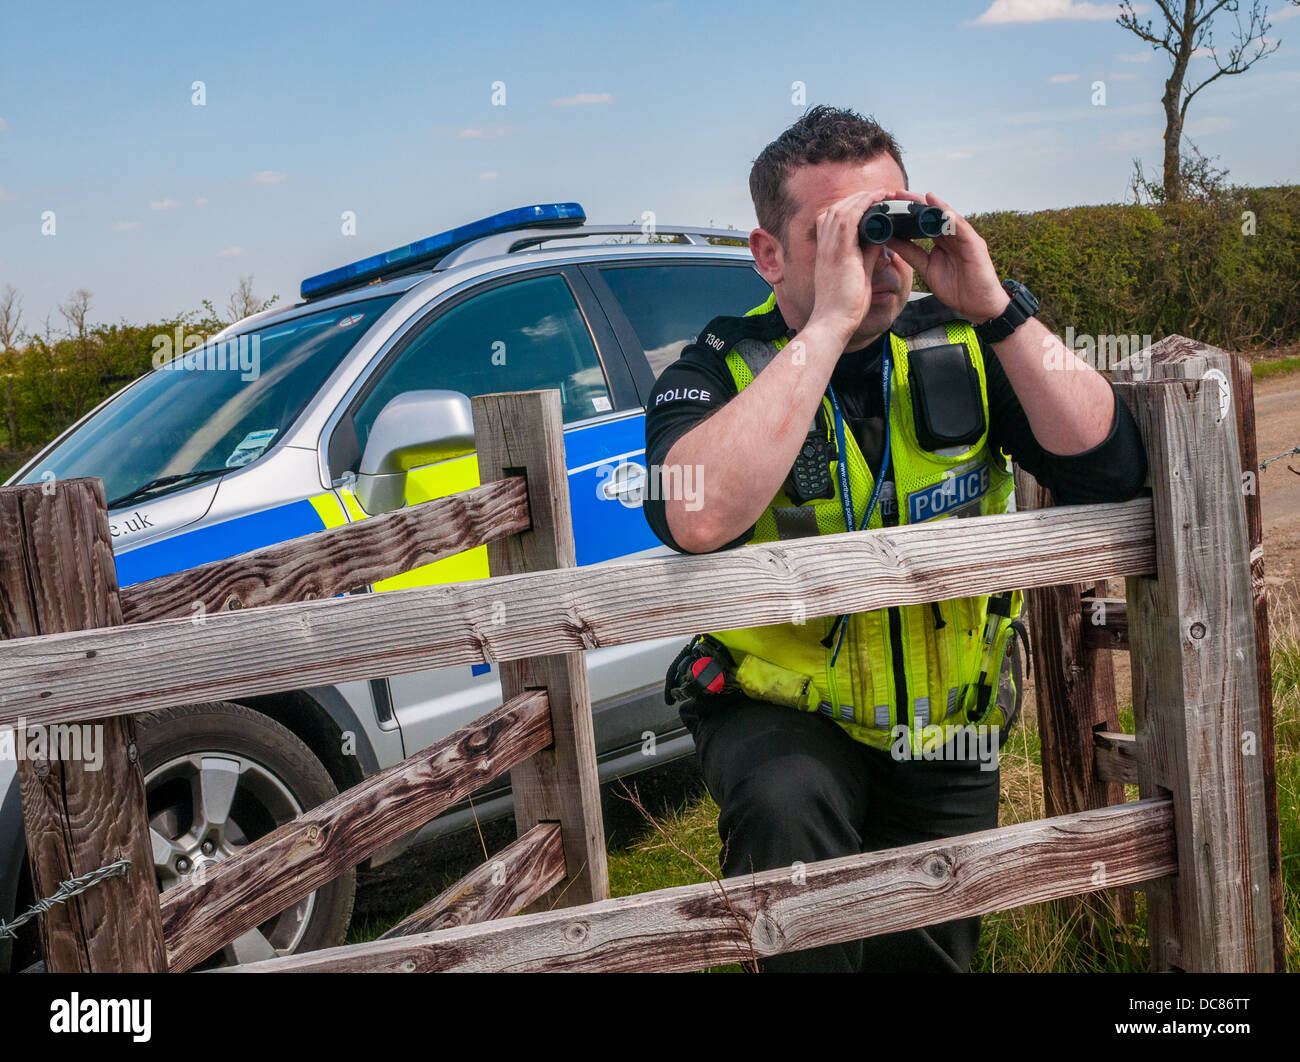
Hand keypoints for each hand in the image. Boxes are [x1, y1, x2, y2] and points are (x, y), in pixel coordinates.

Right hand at [806, 188, 886, 345]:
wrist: (832, 322)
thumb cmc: (844, 306)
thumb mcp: (858, 273)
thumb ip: (868, 253)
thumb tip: (880, 237)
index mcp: (826, 252)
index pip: (832, 219)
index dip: (850, 207)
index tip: (867, 203)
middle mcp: (824, 246)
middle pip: (837, 209)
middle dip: (857, 198)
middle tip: (877, 193)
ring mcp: (829, 248)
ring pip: (842, 209)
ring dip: (862, 197)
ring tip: (880, 192)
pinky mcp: (839, 252)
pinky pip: (850, 219)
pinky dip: (864, 205)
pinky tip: (878, 199)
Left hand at [882, 190, 1008, 323]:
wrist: (978, 306)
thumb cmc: (957, 288)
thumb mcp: (927, 268)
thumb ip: (911, 253)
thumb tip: (890, 239)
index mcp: (941, 240)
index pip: (922, 221)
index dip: (906, 212)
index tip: (888, 204)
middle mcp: (953, 235)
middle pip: (933, 214)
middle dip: (915, 203)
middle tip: (896, 193)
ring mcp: (965, 238)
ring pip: (947, 217)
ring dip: (933, 206)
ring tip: (917, 196)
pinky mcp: (975, 244)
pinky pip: (962, 229)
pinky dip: (952, 219)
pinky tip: (942, 211)